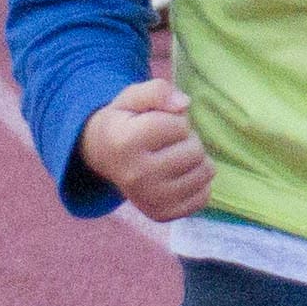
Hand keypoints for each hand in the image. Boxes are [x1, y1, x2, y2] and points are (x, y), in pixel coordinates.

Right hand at [78, 77, 213, 219]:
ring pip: (204, 173)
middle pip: (194, 150)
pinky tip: (180, 175)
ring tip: (176, 155)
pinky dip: (199, 183)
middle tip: (168, 141)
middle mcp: (136, 175)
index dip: (176, 119)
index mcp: (126, 142)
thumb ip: (158, 91)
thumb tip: (185, 104)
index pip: (179, 125)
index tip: (160, 123)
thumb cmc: (124, 122)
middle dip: (187, 139)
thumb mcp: (133, 97)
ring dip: (196, 159)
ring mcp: (149, 199)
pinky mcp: (161, 214)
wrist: (103, 156)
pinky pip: (203, 197)